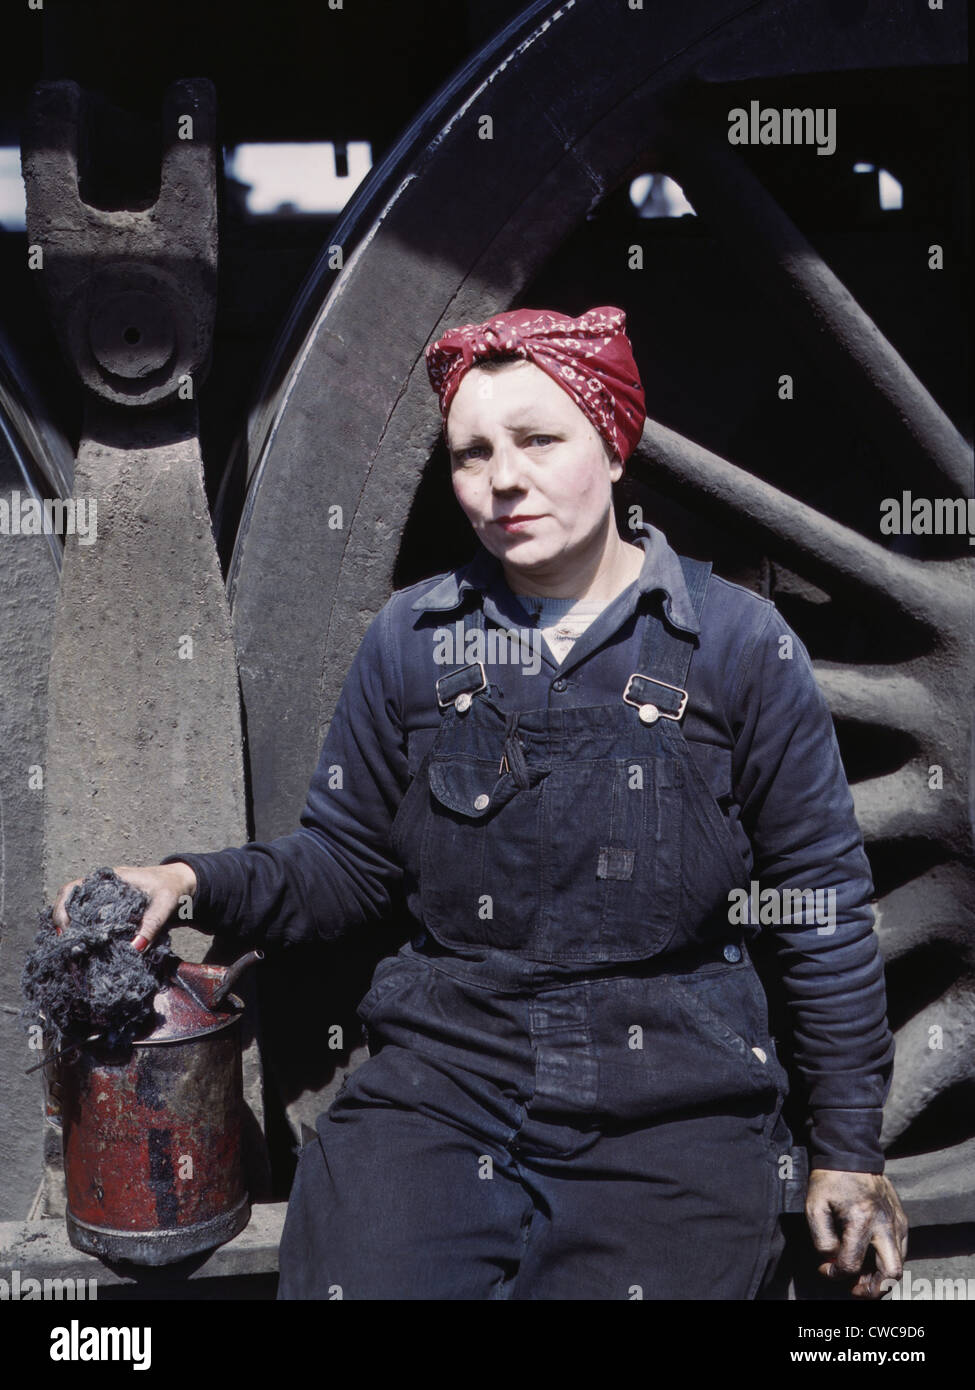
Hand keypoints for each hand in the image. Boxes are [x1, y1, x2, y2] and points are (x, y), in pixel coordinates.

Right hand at [52, 863, 198, 949]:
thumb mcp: (164, 904)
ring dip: (72, 928)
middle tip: (66, 944)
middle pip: (69, 900)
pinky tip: (86, 948)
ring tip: (73, 949)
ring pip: (77, 911)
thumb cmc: (172, 888)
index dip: (63, 907)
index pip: (75, 887)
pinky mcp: (111, 911)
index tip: (65, 928)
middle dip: (62, 921)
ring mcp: (105, 898)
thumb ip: (151, 924)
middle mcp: (103, 887)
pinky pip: (90, 919)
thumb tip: (134, 949)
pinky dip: (85, 932)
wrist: (182, 885)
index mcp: (111, 879)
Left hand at [806, 1168, 908, 1297]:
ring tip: (861, 1279)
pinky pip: (900, 1251)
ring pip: (899, 1265)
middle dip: (874, 1289)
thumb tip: (831, 1260)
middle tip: (856, 1290)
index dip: (835, 1273)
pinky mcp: (902, 1220)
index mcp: (861, 1220)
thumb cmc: (830, 1180)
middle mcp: (885, 1224)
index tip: (825, 1269)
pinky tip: (870, 1260)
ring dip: (881, 1278)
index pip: (851, 1263)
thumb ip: (821, 1238)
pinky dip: (887, 1262)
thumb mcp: (814, 1206)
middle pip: (891, 1272)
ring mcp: (897, 1223)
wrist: (852, 1155)